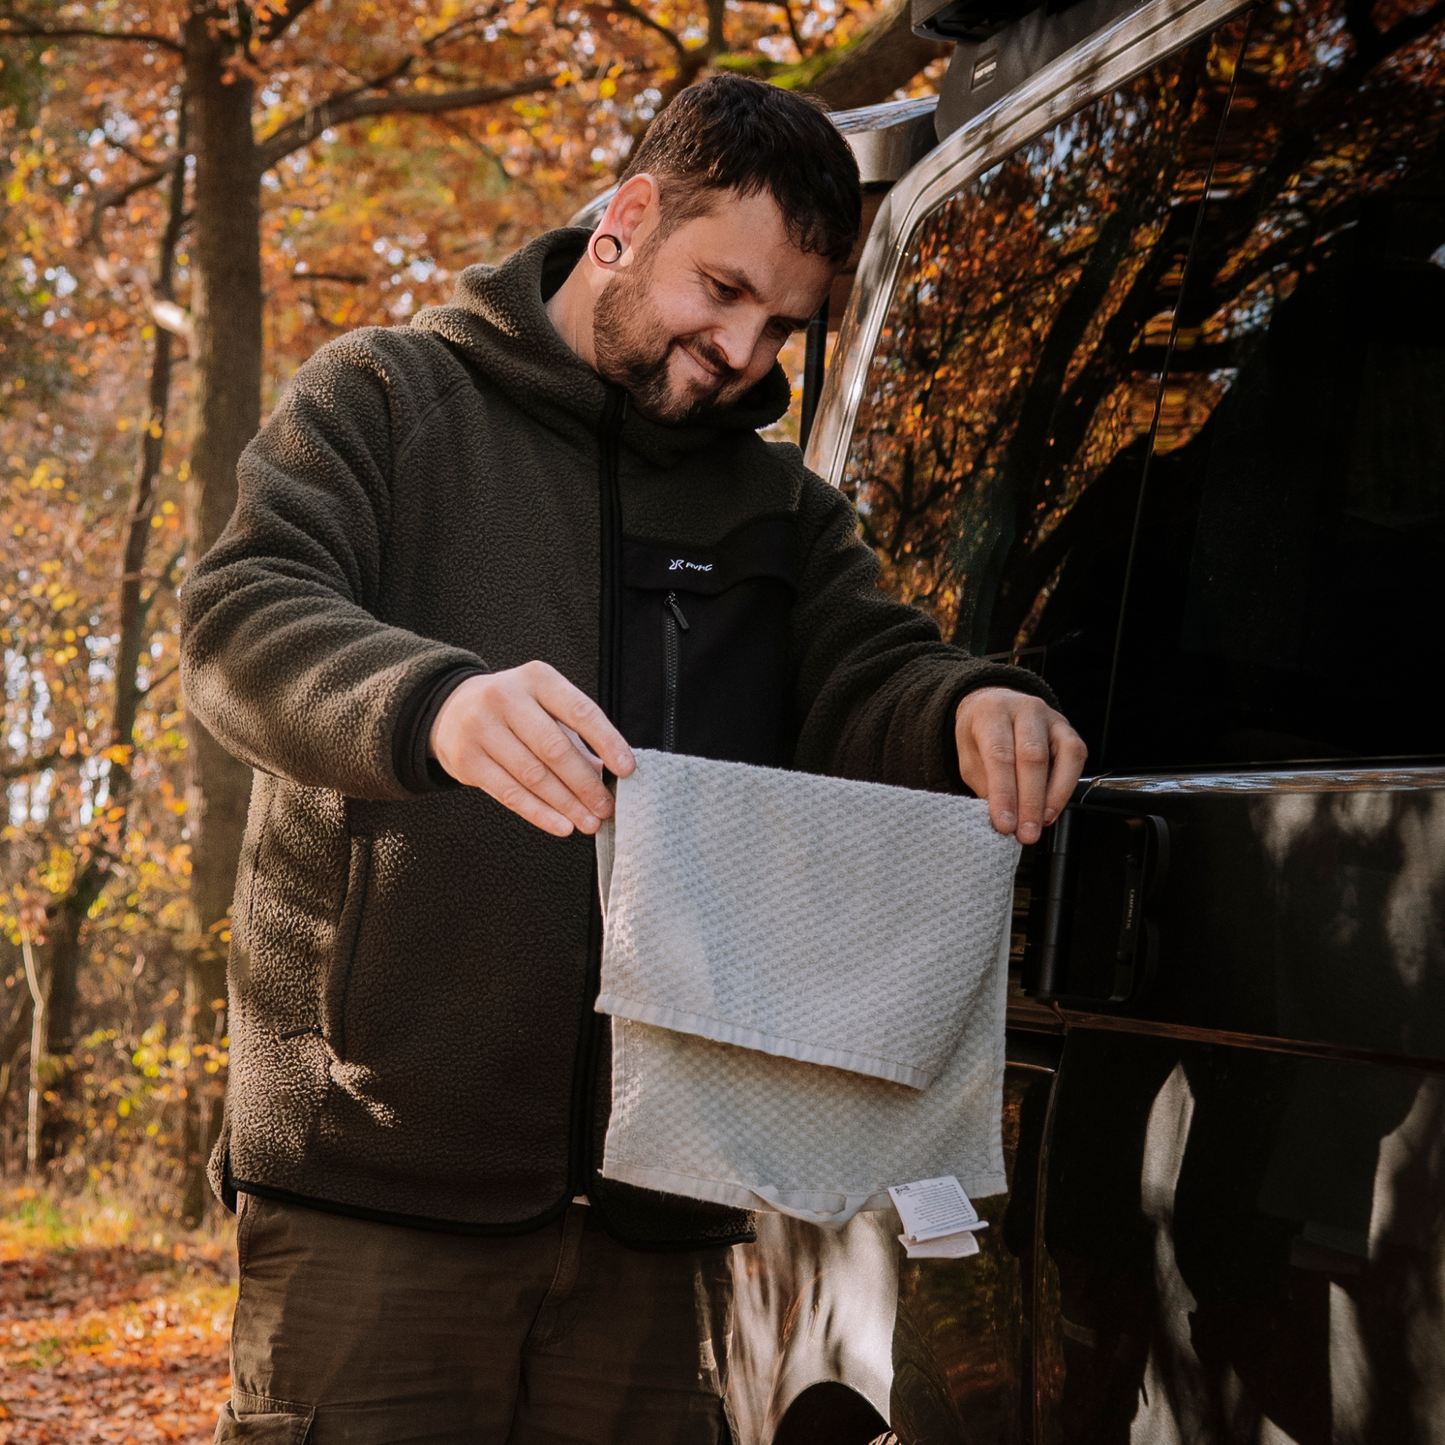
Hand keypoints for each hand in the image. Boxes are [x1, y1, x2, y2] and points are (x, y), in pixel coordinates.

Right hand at [430, 662, 634, 837]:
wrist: (451, 709)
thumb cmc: (513, 709)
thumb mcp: (544, 705)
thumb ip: (576, 735)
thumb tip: (606, 773)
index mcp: (537, 679)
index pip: (579, 711)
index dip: (607, 741)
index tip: (626, 768)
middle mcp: (506, 698)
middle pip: (554, 748)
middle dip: (586, 783)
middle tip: (606, 806)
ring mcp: (481, 728)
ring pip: (532, 775)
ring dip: (566, 804)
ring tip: (588, 821)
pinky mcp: (466, 759)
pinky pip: (509, 794)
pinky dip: (539, 813)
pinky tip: (560, 825)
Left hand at [955, 687, 1086, 844]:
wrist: (995, 706)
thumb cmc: (981, 735)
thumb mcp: (970, 758)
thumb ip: (986, 785)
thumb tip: (1004, 819)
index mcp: (992, 712)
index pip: (1000, 755)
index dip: (1004, 793)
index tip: (1005, 824)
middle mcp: (1024, 709)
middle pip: (1032, 757)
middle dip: (1029, 802)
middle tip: (1025, 832)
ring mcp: (1051, 717)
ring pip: (1060, 756)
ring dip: (1052, 798)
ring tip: (1039, 824)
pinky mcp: (1069, 730)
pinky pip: (1075, 758)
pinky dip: (1065, 788)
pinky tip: (1051, 810)